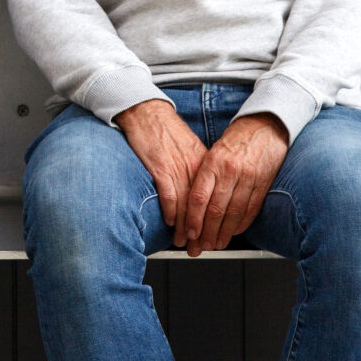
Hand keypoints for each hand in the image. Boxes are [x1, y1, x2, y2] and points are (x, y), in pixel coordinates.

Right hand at [115, 99, 207, 248]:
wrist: (146, 112)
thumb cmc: (165, 130)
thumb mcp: (190, 148)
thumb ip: (198, 169)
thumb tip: (205, 192)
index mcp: (204, 162)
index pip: (214, 199)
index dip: (214, 222)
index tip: (213, 236)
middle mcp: (194, 167)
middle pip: (202, 207)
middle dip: (201, 232)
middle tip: (200, 248)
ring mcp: (177, 168)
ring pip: (187, 206)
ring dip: (186, 228)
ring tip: (184, 242)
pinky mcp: (159, 167)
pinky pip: (169, 196)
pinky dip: (171, 212)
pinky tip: (171, 222)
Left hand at [184, 113, 288, 256]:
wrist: (265, 127)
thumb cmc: (236, 139)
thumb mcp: (213, 152)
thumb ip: (204, 175)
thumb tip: (192, 203)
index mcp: (213, 162)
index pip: (199, 197)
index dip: (193, 219)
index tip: (189, 233)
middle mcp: (230, 171)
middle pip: (215, 210)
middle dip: (206, 233)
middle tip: (200, 247)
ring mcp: (248, 179)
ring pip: (233, 214)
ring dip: (223, 234)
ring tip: (216, 244)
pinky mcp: (263, 184)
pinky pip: (250, 210)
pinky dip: (241, 225)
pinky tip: (234, 233)